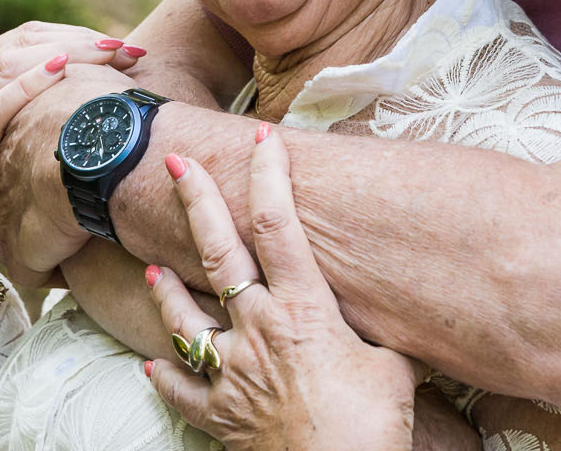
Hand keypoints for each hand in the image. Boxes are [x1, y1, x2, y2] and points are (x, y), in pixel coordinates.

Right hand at [0, 10, 133, 342]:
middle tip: (129, 50)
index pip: (28, 36)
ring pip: (8, 66)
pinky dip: (25, 86)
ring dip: (67, 53)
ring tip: (111, 55)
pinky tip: (62, 70)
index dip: (77, 34)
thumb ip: (1, 83)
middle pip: (24, 43)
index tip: (124, 46)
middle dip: (82, 42)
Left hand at [147, 125, 425, 450]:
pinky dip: (166, 376)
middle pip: (220, 253)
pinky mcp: (219, 415)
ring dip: (167, 291)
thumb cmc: (373, 422)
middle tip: (175, 164)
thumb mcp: (395, 366)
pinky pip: (183, 392)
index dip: (270, 176)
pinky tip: (152, 365)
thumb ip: (386, 335)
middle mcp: (258, 329)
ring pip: (186, 320)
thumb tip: (409, 319)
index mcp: (303, 307)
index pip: (281, 225)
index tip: (263, 138)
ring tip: (152, 268)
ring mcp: (232, 372)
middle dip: (196, 202)